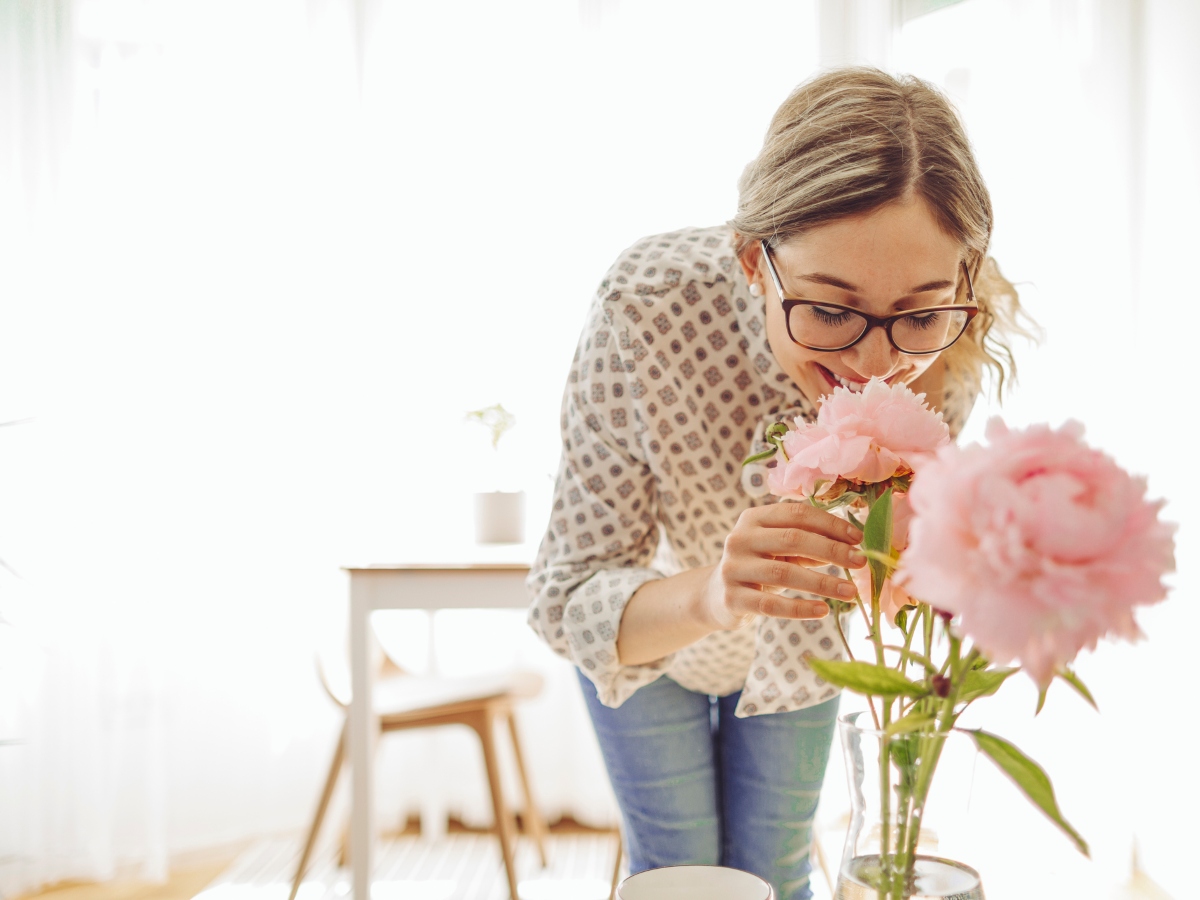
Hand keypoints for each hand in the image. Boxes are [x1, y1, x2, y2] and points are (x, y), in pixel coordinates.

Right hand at [704, 502, 865, 629]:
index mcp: (753, 518)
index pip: (796, 514)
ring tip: (850, 592)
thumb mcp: (779, 549)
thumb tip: (853, 545)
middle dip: (832, 550)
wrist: (717, 595)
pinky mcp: (732, 598)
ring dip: (822, 582)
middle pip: (792, 539)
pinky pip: (771, 605)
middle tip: (861, 561)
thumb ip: (809, 543)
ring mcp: (733, 568)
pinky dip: (800, 608)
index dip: (830, 524)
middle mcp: (740, 538)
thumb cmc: (759, 566)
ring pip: (784, 573)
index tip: (858, 538)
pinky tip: (823, 611)